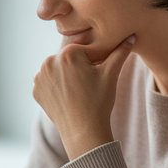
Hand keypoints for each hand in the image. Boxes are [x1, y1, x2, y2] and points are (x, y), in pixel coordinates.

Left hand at [33, 34, 135, 159]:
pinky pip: (48, 83)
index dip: (94, 62)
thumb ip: (120, 52)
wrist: (83, 131)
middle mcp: (49, 61)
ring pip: (58, 70)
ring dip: (66, 76)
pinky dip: (56, 88)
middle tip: (88, 86)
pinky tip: (67, 97)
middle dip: (78, 68)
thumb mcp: (111, 74)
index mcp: (68, 53)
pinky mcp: (36, 91)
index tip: (98, 76)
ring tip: (78, 92)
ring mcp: (39, 77)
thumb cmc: (99, 101)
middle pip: (69, 60)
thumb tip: (131, 36)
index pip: (84, 50)